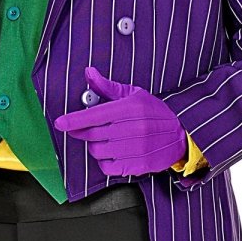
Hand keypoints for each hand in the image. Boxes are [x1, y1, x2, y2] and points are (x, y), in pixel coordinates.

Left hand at [53, 65, 186, 176]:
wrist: (181, 136)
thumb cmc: (155, 113)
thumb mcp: (135, 94)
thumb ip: (108, 87)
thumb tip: (89, 73)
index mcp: (130, 108)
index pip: (94, 115)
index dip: (74, 120)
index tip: (60, 123)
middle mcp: (133, 129)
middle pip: (92, 134)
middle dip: (82, 132)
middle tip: (83, 129)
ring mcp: (135, 149)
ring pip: (97, 151)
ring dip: (95, 146)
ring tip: (106, 139)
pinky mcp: (137, 166)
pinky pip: (107, 167)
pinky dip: (104, 161)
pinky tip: (112, 153)